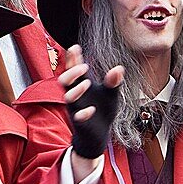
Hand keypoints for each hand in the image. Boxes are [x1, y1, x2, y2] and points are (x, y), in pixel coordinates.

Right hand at [60, 45, 122, 169]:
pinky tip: (92, 110)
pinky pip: (77, 117)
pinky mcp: (81, 123)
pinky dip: (83, 113)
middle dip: (71, 72)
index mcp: (83, 86)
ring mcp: (77, 109)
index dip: (73, 59)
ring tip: (87, 83)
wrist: (99, 136)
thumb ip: (113, 82)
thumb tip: (119, 68)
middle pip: (64, 80)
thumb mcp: (111, 94)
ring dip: (75, 90)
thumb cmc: (102, 111)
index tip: (75, 47)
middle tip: (84, 67)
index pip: (74, 70)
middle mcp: (76, 96)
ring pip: (67, 97)